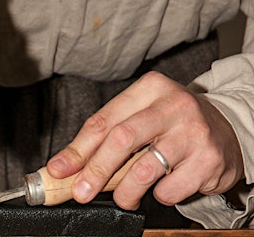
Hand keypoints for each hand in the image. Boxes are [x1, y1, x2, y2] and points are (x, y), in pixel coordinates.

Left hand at [46, 71, 244, 209]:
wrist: (228, 128)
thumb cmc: (172, 123)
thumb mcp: (140, 116)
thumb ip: (106, 136)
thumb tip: (66, 166)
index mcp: (149, 89)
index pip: (104, 120)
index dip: (77, 149)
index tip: (59, 169)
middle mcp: (173, 105)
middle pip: (121, 139)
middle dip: (95, 171)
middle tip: (81, 192)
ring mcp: (194, 132)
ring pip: (144, 170)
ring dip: (125, 192)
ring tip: (123, 198)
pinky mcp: (209, 160)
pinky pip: (169, 189)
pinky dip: (159, 196)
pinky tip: (164, 185)